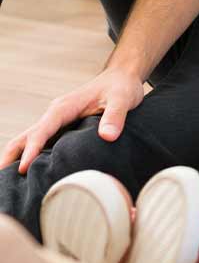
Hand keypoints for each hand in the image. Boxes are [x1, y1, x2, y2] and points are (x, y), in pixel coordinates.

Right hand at [0, 66, 145, 173]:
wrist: (122, 78)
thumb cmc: (121, 87)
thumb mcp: (123, 99)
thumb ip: (115, 116)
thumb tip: (108, 136)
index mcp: (64, 107)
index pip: (41, 131)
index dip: (31, 150)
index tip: (23, 169)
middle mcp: (54, 115)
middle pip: (23, 138)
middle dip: (10, 158)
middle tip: (4, 183)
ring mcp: (56, 122)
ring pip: (28, 141)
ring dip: (17, 159)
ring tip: (12, 185)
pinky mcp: (61, 128)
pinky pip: (40, 144)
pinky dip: (30, 157)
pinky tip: (31, 175)